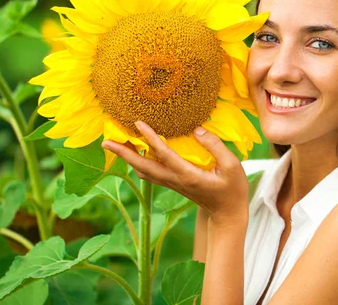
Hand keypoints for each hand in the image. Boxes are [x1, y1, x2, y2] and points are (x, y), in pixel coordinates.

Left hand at [102, 121, 248, 225]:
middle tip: (106, 141)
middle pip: (143, 166)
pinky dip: (139, 162)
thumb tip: (197, 129)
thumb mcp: (232, 166)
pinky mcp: (173, 184)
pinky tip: (137, 152)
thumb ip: (215, 146)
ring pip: (143, 171)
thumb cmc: (232, 190)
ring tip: (116, 143)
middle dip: (123, 153)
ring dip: (128, 157)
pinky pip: (150, 173)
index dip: (150, 138)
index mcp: (187, 175)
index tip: (138, 123)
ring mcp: (172, 183)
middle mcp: (175, 180)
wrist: (227, 215)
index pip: (164, 154)